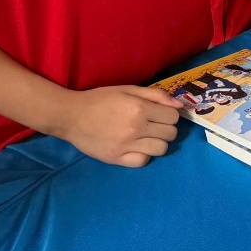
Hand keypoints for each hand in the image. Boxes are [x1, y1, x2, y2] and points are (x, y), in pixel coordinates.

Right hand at [58, 85, 182, 167]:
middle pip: (170, 134)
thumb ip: (156, 95)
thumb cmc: (100, 99)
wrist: (71, 116)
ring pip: (161, 149)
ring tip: (147, 137)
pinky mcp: (116, 158)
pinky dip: (144, 155)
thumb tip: (180, 105)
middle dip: (166, 128)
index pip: (173, 117)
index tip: (161, 114)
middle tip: (154, 125)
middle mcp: (136, 128)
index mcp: (140, 108)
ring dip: (158, 142)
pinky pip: (143, 161)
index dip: (170, 114)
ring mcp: (126, 145)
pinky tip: (137, 147)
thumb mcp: (128, 89)